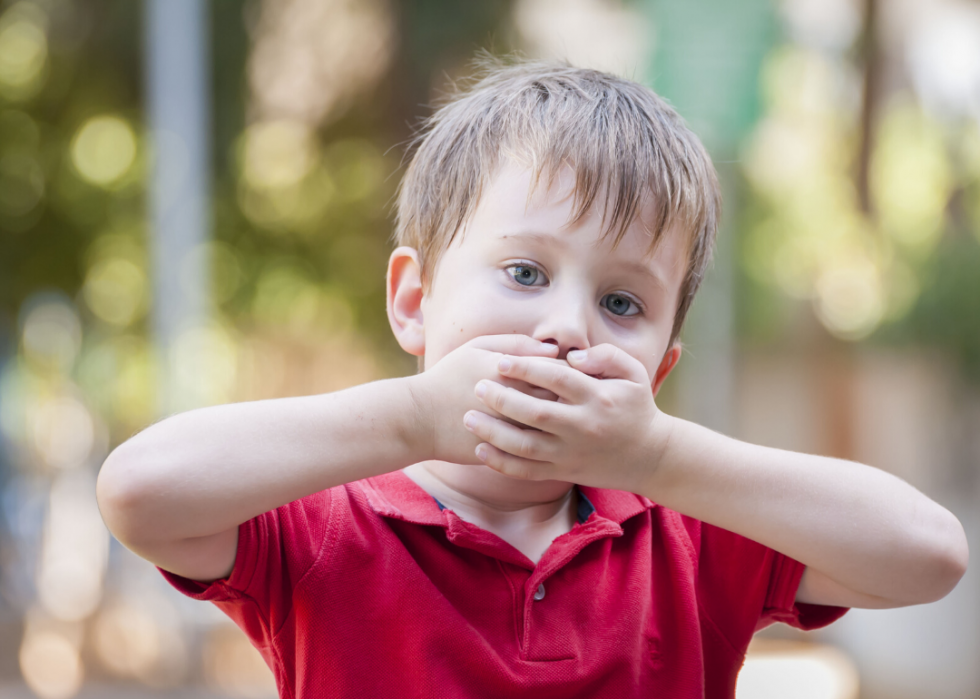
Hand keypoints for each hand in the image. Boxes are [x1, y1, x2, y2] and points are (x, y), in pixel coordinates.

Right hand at [407, 335, 559, 464]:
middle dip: (570, 398)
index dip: (569, 373)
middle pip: (561, 399)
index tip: (569, 376)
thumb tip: (553, 349)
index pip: (559, 370)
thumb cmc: (448, 377)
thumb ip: (516, 344)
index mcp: (511, 372)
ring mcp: (510, 430)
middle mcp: (514, 402)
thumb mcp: (477, 348)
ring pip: (553, 427)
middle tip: (572, 398)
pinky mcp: (505, 453)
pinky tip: (548, 437)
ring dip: (562, 422)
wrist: (418, 419)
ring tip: (562, 418)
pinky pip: (537, 450)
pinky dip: (547, 443)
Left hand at [462, 344, 671, 492]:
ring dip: (494, 433)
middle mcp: (583, 427)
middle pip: (535, 413)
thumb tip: (571, 356)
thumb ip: (605, 355)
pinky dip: (502, 464)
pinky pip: (528, 472)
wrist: (651, 456)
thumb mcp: (633, 373)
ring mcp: (571, 453)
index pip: (557, 379)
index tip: (501, 361)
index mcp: (598, 398)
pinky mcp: (564, 472)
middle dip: (502, 399)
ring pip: (526, 446)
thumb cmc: (637, 407)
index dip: (527, 368)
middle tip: (478, 386)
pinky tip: (480, 450)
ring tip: (469, 417)